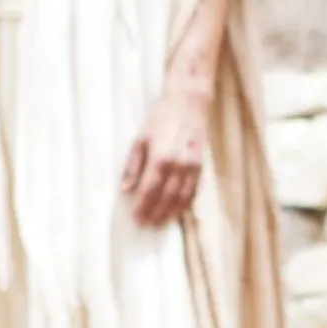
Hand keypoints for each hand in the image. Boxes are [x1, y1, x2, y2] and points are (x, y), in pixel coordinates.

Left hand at [122, 84, 209, 226]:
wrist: (190, 103)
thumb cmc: (162, 117)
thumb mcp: (140, 137)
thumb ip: (133, 165)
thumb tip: (125, 188)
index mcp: (161, 157)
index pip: (149, 190)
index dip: (142, 206)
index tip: (136, 218)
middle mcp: (179, 165)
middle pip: (166, 197)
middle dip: (155, 213)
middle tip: (146, 224)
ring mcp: (192, 167)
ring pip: (182, 197)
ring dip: (171, 212)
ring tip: (160, 222)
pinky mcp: (201, 166)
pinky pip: (194, 190)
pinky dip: (186, 203)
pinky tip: (178, 210)